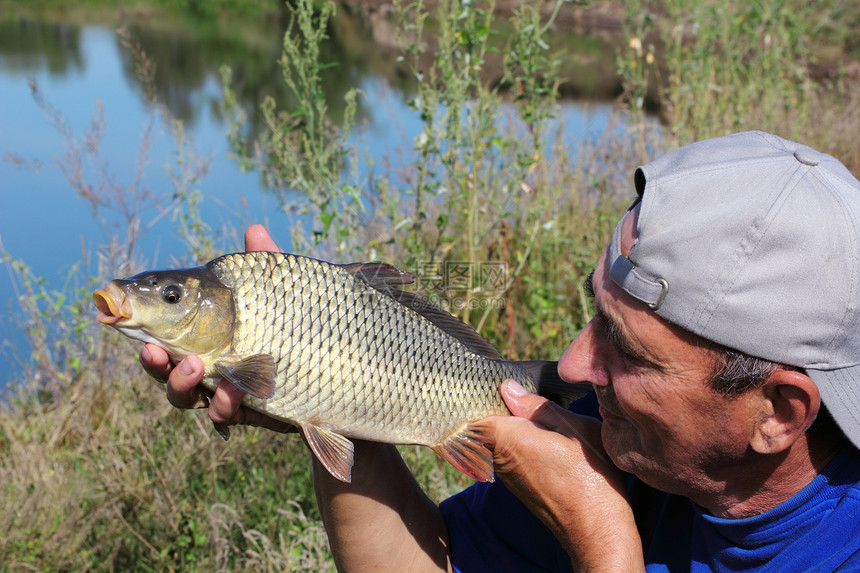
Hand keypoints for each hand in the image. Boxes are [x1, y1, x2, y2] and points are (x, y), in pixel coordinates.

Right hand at [139, 224, 293, 433]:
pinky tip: (236, 389)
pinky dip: (229, 403)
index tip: (118, 310)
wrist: (345, 366)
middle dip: (155, 363)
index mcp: (206, 333)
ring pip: (189, 398)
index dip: (140, 324)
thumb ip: (268, 264)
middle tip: (153, 350)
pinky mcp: (253, 412)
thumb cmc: (304, 321)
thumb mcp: (287, 291)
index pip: (163, 331)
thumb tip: (254, 229)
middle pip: (166, 371)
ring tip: (196, 366)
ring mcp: (229, 391)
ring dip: (183, 384)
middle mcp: (212, 366)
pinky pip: (231, 414)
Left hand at [478, 380, 643, 571]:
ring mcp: (506, 475)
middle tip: (525, 395)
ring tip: (539, 415)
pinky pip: (510, 455)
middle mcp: (497, 457)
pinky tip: (545, 441)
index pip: (478, 407)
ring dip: (513, 426)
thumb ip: (538, 407)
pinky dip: (521, 444)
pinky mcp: (518, 487)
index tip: (505, 383)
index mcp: (505, 436)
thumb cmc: (590, 476)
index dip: (489, 392)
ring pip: (499, 439)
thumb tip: (509, 389)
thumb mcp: (573, 427)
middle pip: (487, 423)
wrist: (596, 529)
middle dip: (501, 407)